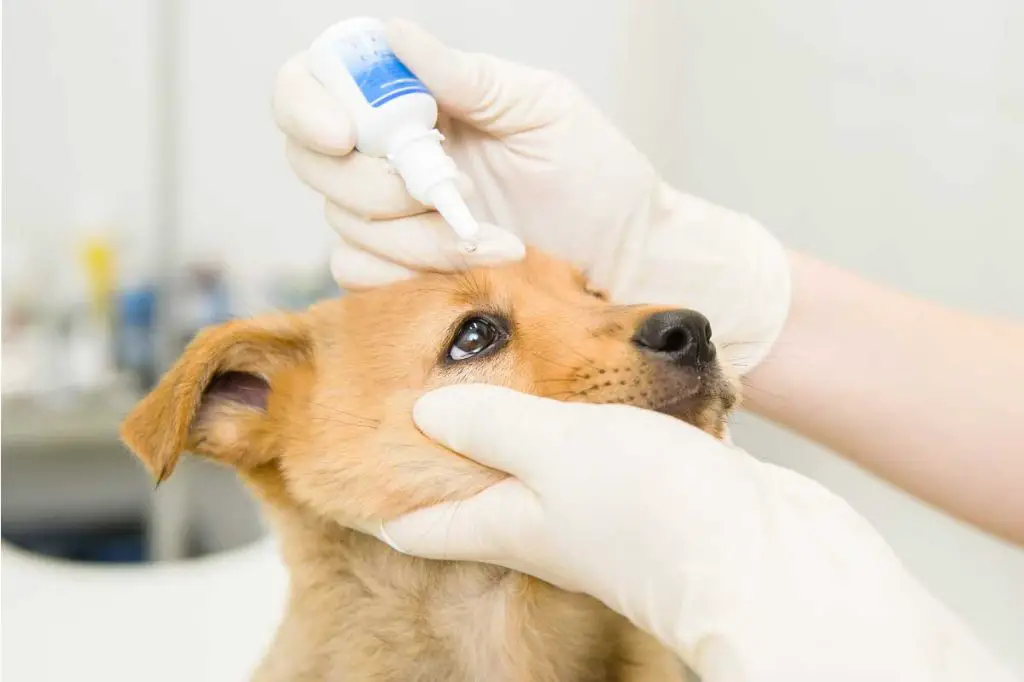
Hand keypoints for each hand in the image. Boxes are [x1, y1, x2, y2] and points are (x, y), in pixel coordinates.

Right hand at [274, 20, 788, 370]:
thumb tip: (394, 34)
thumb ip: (465, 77)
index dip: (306, 104)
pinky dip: (401, 273)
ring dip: (412, 235)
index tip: (343, 135)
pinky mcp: (405, 271)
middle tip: (445, 191)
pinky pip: (357, 274)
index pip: (318, 83)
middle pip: (312, 159)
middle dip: (372, 183)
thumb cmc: (594, 174)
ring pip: (343, 223)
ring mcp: (393, 216)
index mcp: (415, 98)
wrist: (626, 254)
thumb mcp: (539, 107)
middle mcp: (391, 153)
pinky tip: (467, 267)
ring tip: (492, 238)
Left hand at [379, 385, 1013, 681]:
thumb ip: (489, 423)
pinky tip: (613, 370)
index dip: (381, 505)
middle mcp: (551, 513)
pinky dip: (606, 407)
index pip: (421, 521)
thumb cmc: (655, 512)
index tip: (338, 476)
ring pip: (554, 451)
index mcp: (507, 517)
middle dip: (456, 443)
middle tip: (423, 389)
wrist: (779, 559)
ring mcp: (610, 498)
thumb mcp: (553, 447)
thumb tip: (427, 408)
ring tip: (509, 369)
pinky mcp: (664, 478)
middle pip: (485, 482)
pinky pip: (619, 437)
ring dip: (533, 416)